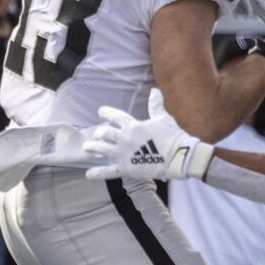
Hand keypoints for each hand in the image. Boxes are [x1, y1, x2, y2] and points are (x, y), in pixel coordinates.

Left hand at [84, 91, 212, 181]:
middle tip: (97, 134)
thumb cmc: (172, 136)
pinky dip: (97, 173)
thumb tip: (154, 91)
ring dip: (93, 148)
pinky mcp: (126, 168)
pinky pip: (108, 171)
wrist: (178, 156)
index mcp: (133, 125)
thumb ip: (155, 105)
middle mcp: (125, 138)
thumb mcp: (163, 118)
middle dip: (99, 133)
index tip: (101, 112)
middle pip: (104, 133)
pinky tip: (88, 174)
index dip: (106, 113)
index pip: (115, 116)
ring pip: (102, 149)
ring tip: (87, 148)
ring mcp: (123, 154)